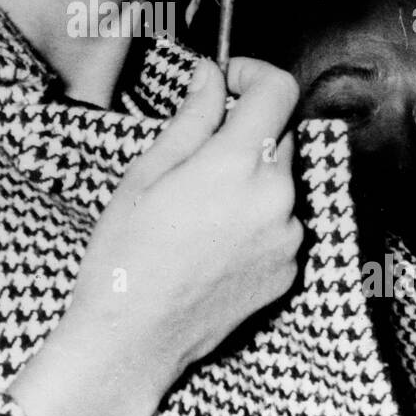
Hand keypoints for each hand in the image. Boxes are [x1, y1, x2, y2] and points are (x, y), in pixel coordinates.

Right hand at [10, 57, 302, 415]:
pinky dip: (255, 220)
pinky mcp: (289, 271)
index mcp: (238, 165)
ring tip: (197, 211)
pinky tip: (210, 243)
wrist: (132, 341)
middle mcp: (277, 197)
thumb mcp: (147, 174)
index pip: (280, 91)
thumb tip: (210, 76)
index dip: (253, 74)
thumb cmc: (126, 255)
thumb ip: (191, 118)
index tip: (227, 81)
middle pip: (279, 135)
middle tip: (194, 155)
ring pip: (279, 182)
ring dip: (249, 179)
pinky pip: (281, 224)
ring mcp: (288, 238)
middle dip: (244, 132)